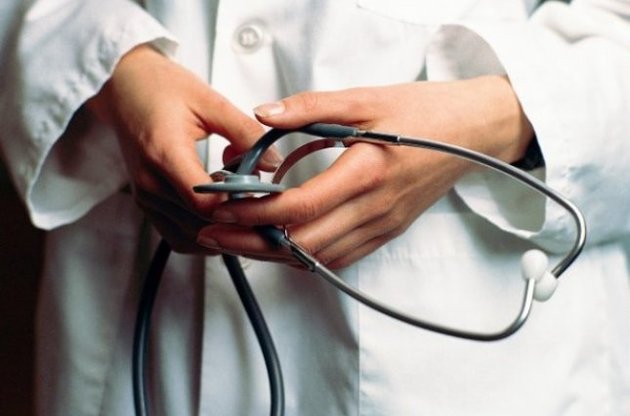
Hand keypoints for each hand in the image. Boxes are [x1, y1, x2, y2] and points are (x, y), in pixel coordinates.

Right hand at [87, 44, 280, 252]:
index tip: (260, 193)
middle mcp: (151, 183)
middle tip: (260, 200)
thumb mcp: (210, 102)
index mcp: (165, 154)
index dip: (238, 205)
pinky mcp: (147, 205)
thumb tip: (273, 164)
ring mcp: (146, 198)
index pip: (204, 203)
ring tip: (239, 202)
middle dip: (236, 218)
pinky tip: (221, 211)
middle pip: (201, 225)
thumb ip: (244, 133)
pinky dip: (205, 232)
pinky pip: (179, 236)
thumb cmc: (164, 89)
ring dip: (221, 227)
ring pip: (192, 237)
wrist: (124, 89)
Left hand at [197, 76, 533, 266]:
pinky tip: (282, 245)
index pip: (300, 207)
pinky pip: (340, 257)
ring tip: (237, 242)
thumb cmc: (423, 112)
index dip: (255, 213)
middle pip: (303, 243)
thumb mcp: (365, 99)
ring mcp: (382, 226)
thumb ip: (310, 108)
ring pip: (318, 257)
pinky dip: (305, 256)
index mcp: (367, 171)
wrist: (473, 133)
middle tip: (214, 236)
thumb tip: (262, 114)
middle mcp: (374, 208)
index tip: (221, 209)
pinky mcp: (386, 232)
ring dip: (274, 254)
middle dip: (252, 244)